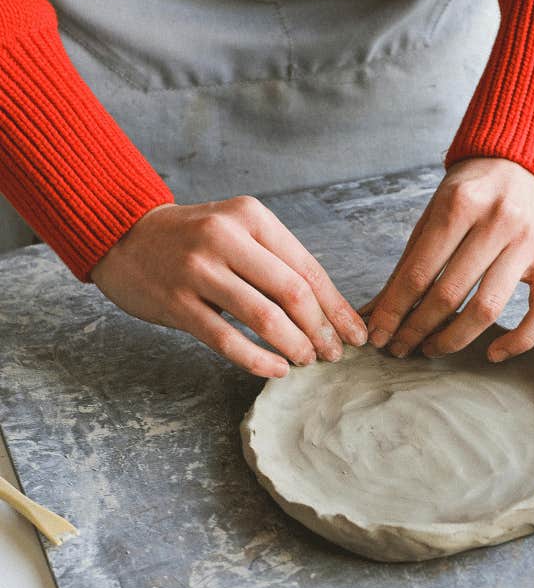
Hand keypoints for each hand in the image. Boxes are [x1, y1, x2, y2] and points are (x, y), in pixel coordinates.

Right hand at [91, 197, 366, 376]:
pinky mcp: (176, 302)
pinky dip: (258, 360)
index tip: (356, 335)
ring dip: (294, 346)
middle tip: (333, 354)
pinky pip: (226, 340)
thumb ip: (276, 260)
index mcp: (250, 216)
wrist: (124, 236)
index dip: (336, 308)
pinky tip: (275, 370)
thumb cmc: (192, 241)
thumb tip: (329, 309)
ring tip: (306, 361)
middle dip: (321, 330)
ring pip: (263, 317)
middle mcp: (225, 237)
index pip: (307, 268)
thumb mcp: (237, 231)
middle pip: (292, 292)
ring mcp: (198, 270)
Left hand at [364, 158, 533, 362]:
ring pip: (488, 309)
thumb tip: (375, 312)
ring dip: (455, 339)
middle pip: (449, 294)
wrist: (527, 159)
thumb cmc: (474, 190)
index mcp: (460, 204)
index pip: (419, 272)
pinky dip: (518, 341)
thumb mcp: (435, 212)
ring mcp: (528, 243)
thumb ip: (409, 262)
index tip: (379, 336)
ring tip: (433, 349)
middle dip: (417, 329)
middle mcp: (498, 221)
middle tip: (401, 347)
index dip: (394, 311)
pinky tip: (492, 354)